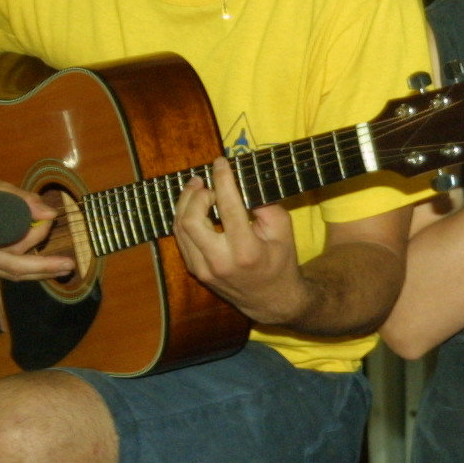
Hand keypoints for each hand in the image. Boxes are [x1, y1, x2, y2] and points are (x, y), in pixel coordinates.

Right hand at [0, 175, 67, 280]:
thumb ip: (22, 200)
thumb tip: (49, 212)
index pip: (15, 249)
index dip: (38, 236)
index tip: (51, 219)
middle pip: (14, 270)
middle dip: (44, 269)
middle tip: (68, 266)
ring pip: (10, 273)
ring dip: (37, 271)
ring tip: (60, 268)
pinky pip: (3, 269)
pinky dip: (22, 266)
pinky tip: (39, 265)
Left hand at [174, 157, 309, 325]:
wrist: (271, 300)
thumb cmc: (280, 261)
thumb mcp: (283, 230)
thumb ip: (264, 205)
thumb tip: (240, 183)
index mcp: (246, 250)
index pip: (227, 207)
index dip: (222, 179)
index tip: (220, 162)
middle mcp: (220, 261)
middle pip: (191, 219)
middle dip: (196, 194)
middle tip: (206, 183)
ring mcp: (204, 269)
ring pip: (180, 228)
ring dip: (186, 203)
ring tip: (197, 189)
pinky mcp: (196, 271)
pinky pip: (181, 239)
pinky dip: (185, 218)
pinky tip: (194, 208)